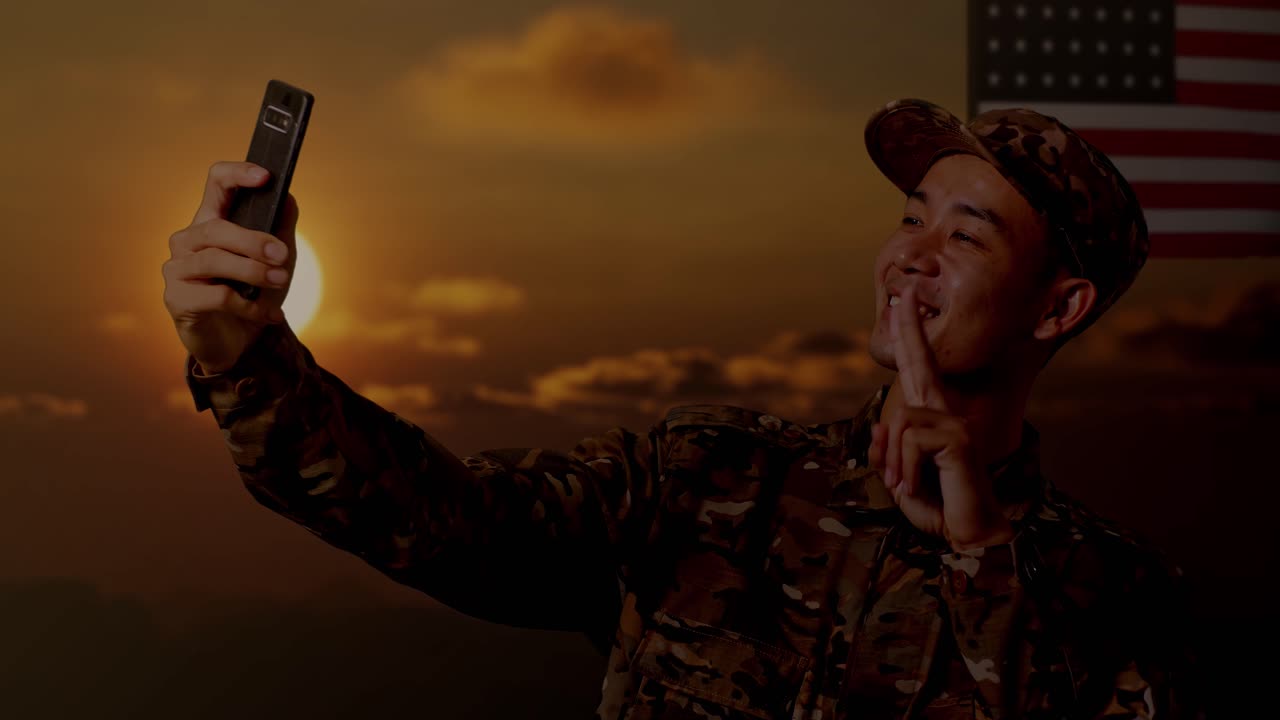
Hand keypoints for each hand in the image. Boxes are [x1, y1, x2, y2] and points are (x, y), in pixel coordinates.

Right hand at [162, 161, 298, 372]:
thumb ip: (281, 227)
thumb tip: (288, 195)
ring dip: (253, 271)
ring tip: (280, 281)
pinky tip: (270, 315)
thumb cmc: (253, 292)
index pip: (216, 183)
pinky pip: (216, 297)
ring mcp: (177, 269)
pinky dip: (249, 305)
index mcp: (212, 220)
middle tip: (282, 255)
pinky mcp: (177, 299)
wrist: (239, 341)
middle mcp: (187, 240)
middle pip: (216, 228)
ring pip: (213, 261)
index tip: (266, 177)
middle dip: (253, 241)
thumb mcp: (277, 259)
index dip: (237, 174)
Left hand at [867, 285, 1013, 550]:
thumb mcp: (899, 478)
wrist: (967, 536)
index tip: (902, 306)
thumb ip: (887, 452)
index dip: (910, 339)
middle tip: (900, 294)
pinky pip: (910, 440)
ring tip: (906, 487)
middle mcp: (945, 414)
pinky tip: (917, 486)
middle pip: (921, 364)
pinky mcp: (958, 438)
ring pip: (900, 423)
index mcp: (930, 420)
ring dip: (894, 463)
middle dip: (908, 330)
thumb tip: (882, 425)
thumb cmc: (938, 506)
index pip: (917, 372)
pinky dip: (905, 468)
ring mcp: (954, 423)